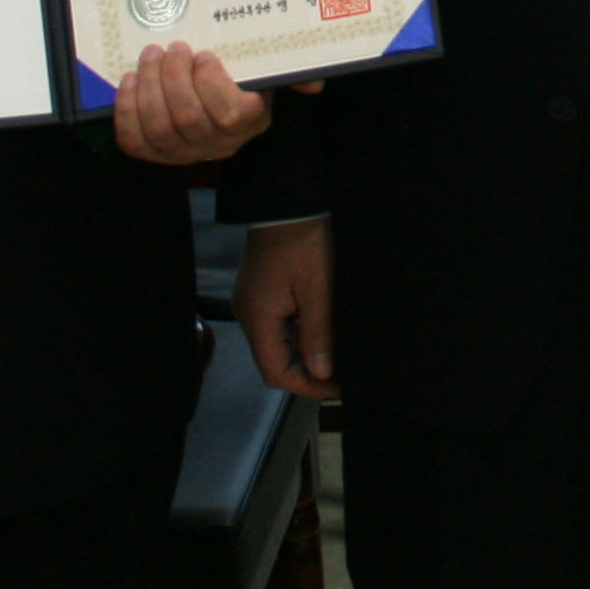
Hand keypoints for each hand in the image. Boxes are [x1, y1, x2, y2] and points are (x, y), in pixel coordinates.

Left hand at [111, 45, 281, 164]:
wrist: (217, 109)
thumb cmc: (242, 81)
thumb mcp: (268, 74)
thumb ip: (291, 74)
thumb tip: (314, 84)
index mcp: (248, 122)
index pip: (230, 114)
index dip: (210, 83)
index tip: (203, 54)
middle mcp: (218, 144)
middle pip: (187, 119)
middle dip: (173, 78)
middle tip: (171, 47)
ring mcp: (183, 153)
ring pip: (158, 128)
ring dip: (148, 87)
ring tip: (149, 56)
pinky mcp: (154, 154)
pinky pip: (134, 140)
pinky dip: (126, 110)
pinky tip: (129, 81)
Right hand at [235, 217, 337, 398]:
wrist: (288, 201)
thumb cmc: (303, 240)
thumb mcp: (317, 289)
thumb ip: (317, 333)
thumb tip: (321, 372)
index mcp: (258, 317)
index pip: (275, 371)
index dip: (306, 385)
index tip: (335, 387)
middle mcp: (249, 314)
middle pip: (273, 359)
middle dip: (306, 371)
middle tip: (340, 374)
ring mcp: (253, 302)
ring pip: (276, 343)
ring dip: (303, 353)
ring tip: (335, 355)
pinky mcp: (260, 292)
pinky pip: (277, 325)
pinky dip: (297, 334)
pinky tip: (320, 332)